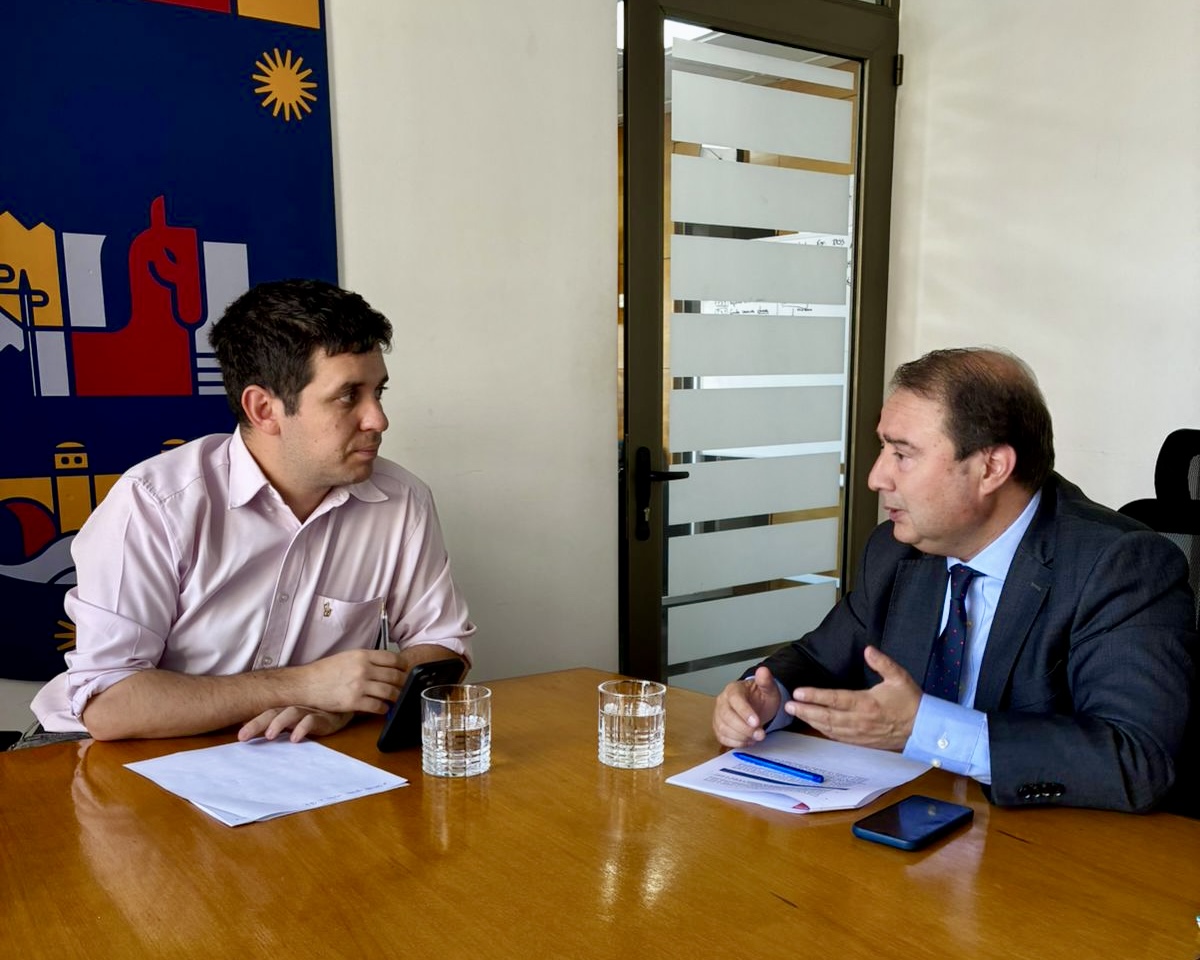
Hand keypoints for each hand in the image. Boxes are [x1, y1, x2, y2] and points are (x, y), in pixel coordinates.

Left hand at [238, 706, 353, 742]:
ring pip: (291, 712)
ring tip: (269, 735)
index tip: (239, 737)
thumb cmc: (317, 715)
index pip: (265, 714)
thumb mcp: (296, 721)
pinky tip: (296, 738)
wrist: (346, 705)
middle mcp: (296, 707)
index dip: (252, 723)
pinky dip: (303, 727)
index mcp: (286, 709)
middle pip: (273, 712)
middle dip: (257, 724)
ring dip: (279, 723)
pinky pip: (313, 720)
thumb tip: (250, 732)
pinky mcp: (325, 717)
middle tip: (243, 737)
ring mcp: (310, 711)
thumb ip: (277, 726)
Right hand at [295, 648, 405, 714]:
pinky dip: (383, 709)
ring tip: (395, 699)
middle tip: (404, 687)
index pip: (392, 659)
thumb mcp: (347, 656)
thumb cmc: (325, 671)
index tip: (404, 670)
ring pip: (389, 692)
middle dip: (403, 683)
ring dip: (396, 697)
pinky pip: (377, 706)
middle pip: (394, 676)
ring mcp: (359, 686)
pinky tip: (383, 708)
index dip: (402, 666)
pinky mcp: (354, 702)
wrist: (306, 684)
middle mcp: (363, 669)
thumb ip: (366, 659)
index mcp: (362, 655)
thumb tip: (385, 665)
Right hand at [712, 667, 781, 747]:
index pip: (735, 699)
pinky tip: (748, 741)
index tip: (756, 722)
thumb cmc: (760, 696)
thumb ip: (766, 681)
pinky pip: (722, 737)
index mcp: (733, 689)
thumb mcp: (768, 688)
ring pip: (724, 728)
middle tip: (760, 734)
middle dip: (744, 728)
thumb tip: (763, 671)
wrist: (757, 705)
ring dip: (741, 737)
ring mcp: (718, 715)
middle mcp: (722, 701)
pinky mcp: (718, 727)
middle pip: (727, 716)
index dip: (744, 712)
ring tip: (756, 737)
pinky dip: (736, 742)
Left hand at [784, 646, 921, 750]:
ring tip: (796, 713)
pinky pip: (838, 737)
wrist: (923, 728)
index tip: (799, 692)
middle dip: (805, 710)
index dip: (815, 696)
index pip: (835, 699)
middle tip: (788, 705)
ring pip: (830, 728)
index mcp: (867, 703)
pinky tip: (814, 724)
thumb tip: (868, 650)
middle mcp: (860, 720)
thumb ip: (882, 662)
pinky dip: (823, 730)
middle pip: (826, 716)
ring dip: (811, 720)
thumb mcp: (899, 677)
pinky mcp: (862, 741)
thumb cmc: (911, 702)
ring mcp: (860, 733)